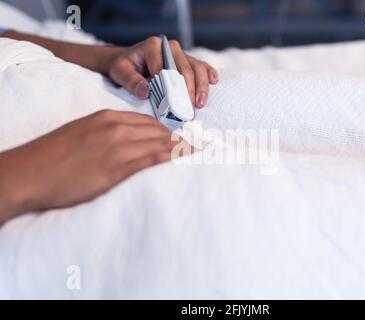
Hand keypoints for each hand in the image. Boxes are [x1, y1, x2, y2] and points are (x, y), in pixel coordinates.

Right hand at [0, 110, 186, 222]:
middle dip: (181, 138)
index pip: (148, 121)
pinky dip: (175, 157)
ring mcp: (119, 146)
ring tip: (202, 152)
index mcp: (107, 118)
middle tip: (201, 144)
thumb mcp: (82, 135)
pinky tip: (188, 159)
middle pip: (159, 130)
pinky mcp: (119, 167)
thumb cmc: (53, 156)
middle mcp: (117, 127)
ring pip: (161, 142)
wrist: (30, 172)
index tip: (181, 137)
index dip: (167, 130)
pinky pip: (154, 158)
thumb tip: (124, 145)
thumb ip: (106, 136)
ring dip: (183, 147)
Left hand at [108, 37, 218, 106]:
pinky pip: (202, 66)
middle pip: (184, 69)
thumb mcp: (119, 72)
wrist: (129, 61)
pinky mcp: (188, 61)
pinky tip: (214, 82)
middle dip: (188, 91)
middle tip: (188, 110)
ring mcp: (181, 54)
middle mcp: (170, 48)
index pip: (164, 67)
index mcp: (152, 46)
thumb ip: (130, 81)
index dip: (170, 86)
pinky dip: (209, 74)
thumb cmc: (124, 67)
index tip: (172, 105)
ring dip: (201, 87)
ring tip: (199, 104)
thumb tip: (145, 91)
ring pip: (197, 67)